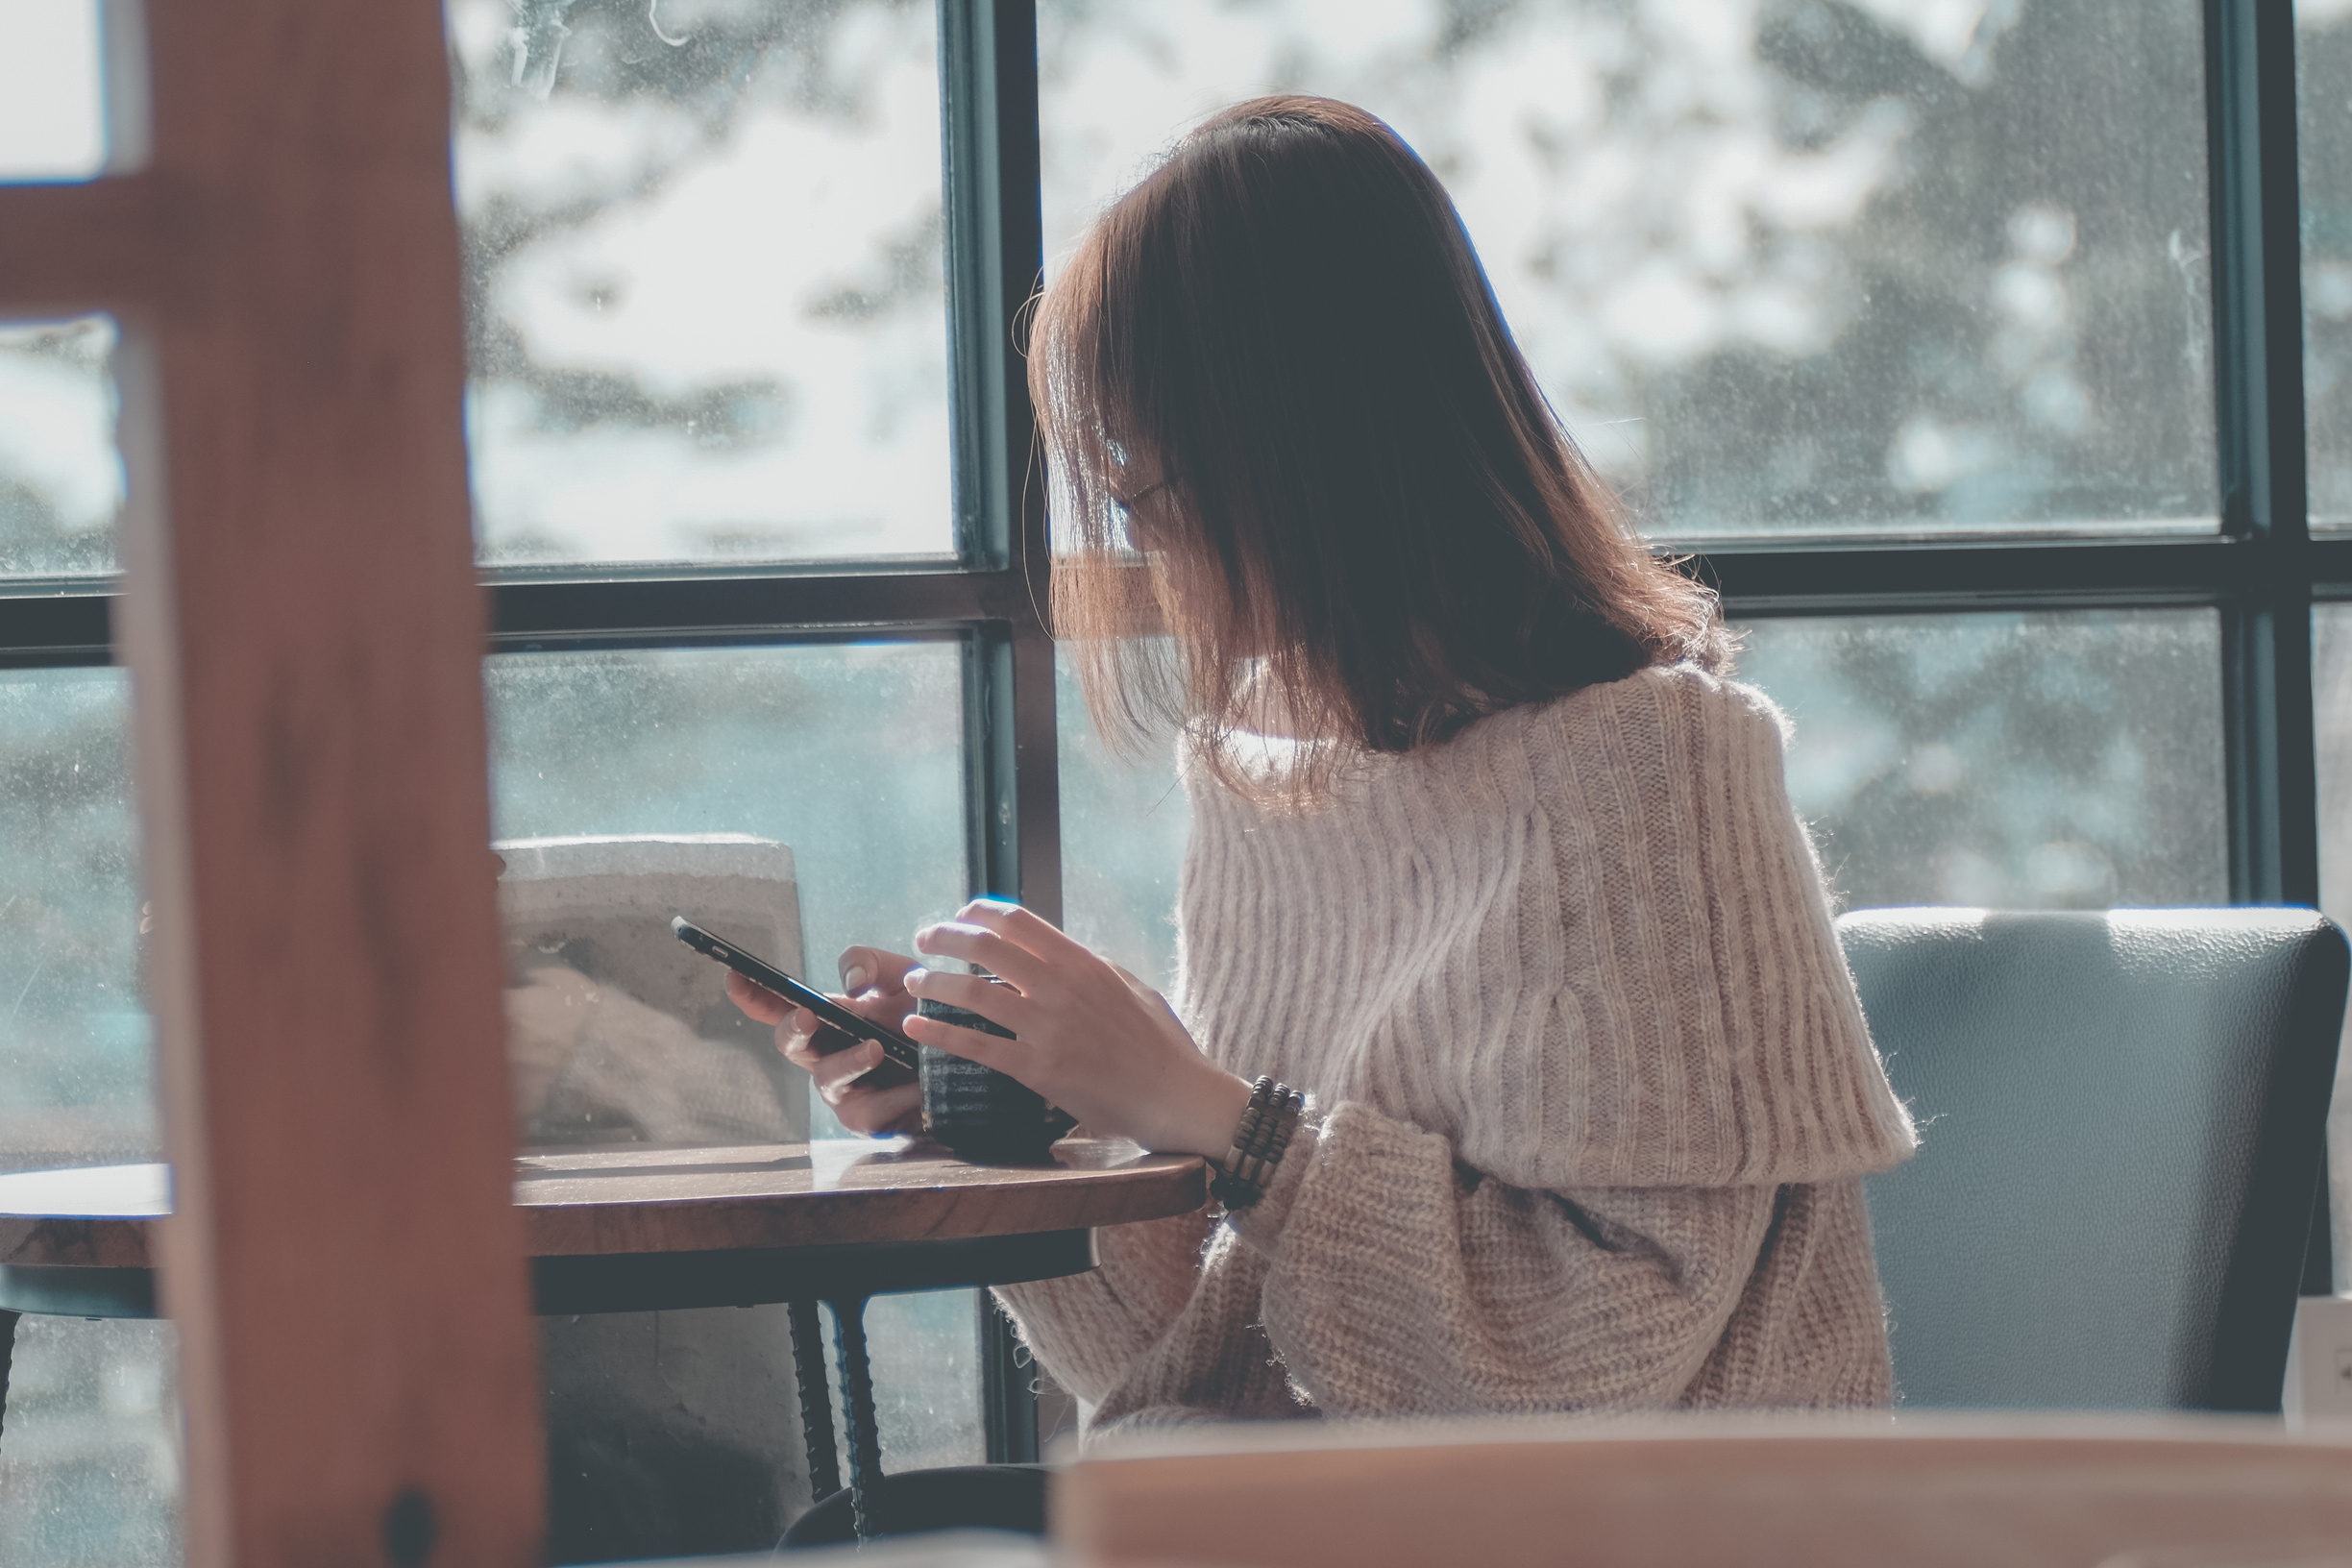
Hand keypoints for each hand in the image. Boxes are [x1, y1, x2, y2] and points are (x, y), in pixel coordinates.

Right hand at [726, 946, 922, 1136]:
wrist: (965, 1052)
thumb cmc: (924, 1015)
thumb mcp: (902, 975)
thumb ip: (869, 963)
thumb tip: (849, 983)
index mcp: (827, 1018)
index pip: (780, 1006)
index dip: (754, 994)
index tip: (735, 975)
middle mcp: (826, 1053)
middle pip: (790, 1043)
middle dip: (792, 1028)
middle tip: (806, 1014)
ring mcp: (842, 1089)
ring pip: (829, 1076)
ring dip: (849, 1060)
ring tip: (876, 1048)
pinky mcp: (866, 1119)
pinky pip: (868, 1111)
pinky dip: (892, 1097)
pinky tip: (913, 1087)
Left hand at [902, 900, 1253, 1157]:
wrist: (1174, 1095)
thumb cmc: (1159, 1043)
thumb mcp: (1130, 986)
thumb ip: (1091, 967)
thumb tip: (1058, 955)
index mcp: (1082, 962)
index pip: (1018, 920)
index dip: (978, 912)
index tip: (959, 915)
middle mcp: (1060, 987)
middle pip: (985, 946)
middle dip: (944, 938)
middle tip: (923, 941)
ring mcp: (1047, 1028)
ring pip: (972, 992)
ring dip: (932, 983)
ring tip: (912, 983)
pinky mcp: (1038, 1069)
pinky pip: (976, 1046)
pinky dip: (939, 1034)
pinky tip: (916, 1028)